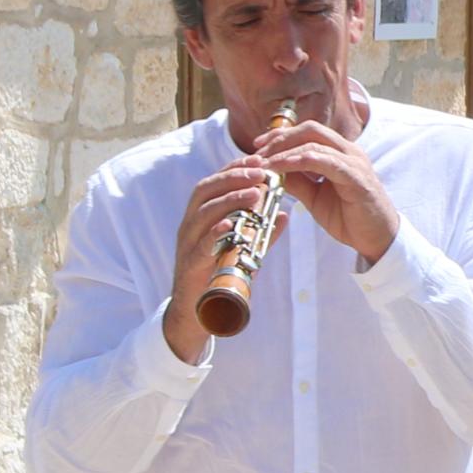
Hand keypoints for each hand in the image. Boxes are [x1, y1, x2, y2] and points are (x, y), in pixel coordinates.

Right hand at [163, 157, 279, 360]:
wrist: (196, 312)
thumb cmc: (219, 275)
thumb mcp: (244, 250)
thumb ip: (262, 232)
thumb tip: (285, 213)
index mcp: (201, 217)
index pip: (215, 183)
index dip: (235, 168)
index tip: (259, 159)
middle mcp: (190, 225)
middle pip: (205, 190)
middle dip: (233, 177)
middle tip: (261, 172)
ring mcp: (187, 244)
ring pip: (202, 213)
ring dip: (229, 200)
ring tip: (254, 193)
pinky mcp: (190, 266)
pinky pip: (200, 246)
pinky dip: (215, 234)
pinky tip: (231, 225)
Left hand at [253, 109, 401, 268]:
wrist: (377, 239)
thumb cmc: (350, 218)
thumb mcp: (314, 197)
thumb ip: (296, 182)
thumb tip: (271, 171)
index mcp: (341, 153)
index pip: (308, 132)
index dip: (281, 135)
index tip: (257, 146)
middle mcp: (349, 152)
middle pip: (310, 130)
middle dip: (280, 138)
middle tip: (257, 152)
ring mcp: (354, 162)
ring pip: (314, 143)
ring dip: (284, 151)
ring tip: (263, 163)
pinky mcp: (356, 177)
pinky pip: (323, 161)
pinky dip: (298, 161)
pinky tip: (281, 167)